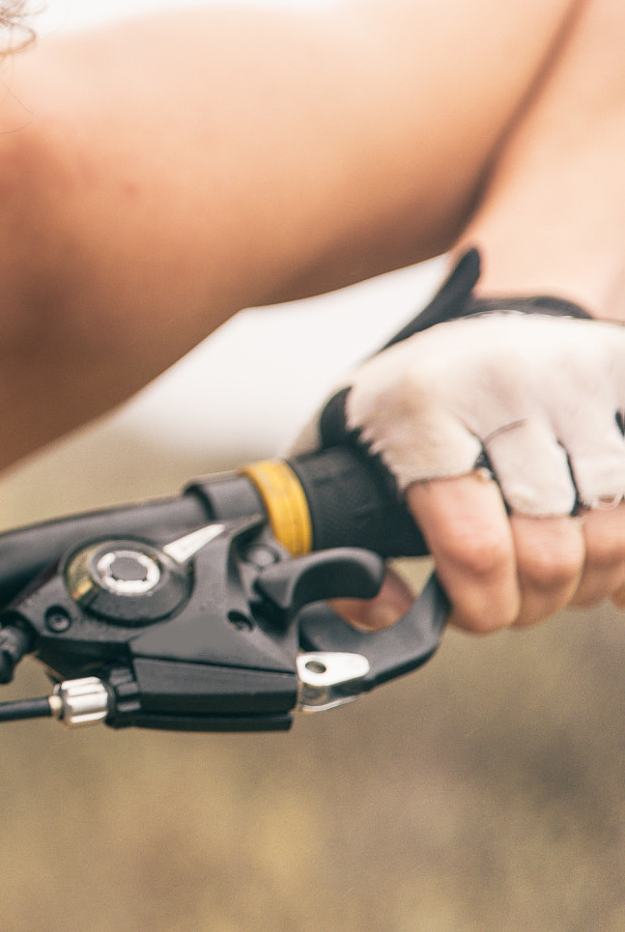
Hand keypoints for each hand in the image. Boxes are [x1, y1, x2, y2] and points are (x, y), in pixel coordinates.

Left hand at [302, 249, 624, 632]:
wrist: (477, 319)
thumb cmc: (407, 406)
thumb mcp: (340, 453)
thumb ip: (335, 541)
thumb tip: (388, 611)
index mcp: (420, 408)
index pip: (473, 546)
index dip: (482, 604)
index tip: (472, 612)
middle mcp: (499, 383)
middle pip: (550, 552)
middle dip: (534, 600)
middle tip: (516, 598)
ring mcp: (570, 377)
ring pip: (614, 534)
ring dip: (591, 578)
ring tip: (558, 572)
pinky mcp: (620, 373)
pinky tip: (609, 557)